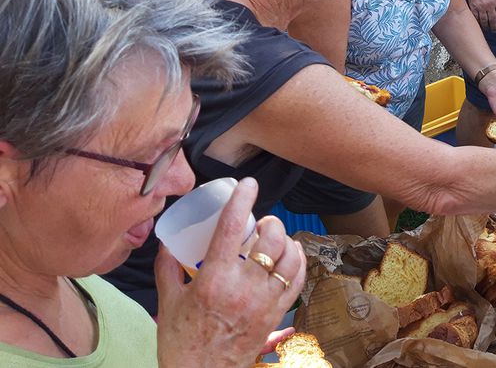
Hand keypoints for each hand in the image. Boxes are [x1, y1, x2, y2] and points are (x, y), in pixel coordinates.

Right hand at [156, 178, 305, 367]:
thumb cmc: (181, 341)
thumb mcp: (168, 301)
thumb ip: (167, 267)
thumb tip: (168, 241)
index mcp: (213, 280)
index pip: (231, 228)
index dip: (242, 200)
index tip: (248, 184)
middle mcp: (242, 287)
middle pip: (270, 238)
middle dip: (270, 222)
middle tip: (262, 221)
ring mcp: (263, 301)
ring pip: (288, 256)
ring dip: (285, 240)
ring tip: (276, 236)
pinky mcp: (275, 313)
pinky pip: (297, 279)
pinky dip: (297, 261)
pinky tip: (290, 254)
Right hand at [463, 0, 495, 31]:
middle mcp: (490, 5)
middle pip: (493, 20)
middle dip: (495, 27)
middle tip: (495, 30)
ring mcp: (481, 6)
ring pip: (485, 21)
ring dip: (487, 26)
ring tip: (488, 29)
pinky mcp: (473, 7)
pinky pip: (476, 18)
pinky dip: (478, 22)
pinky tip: (480, 24)